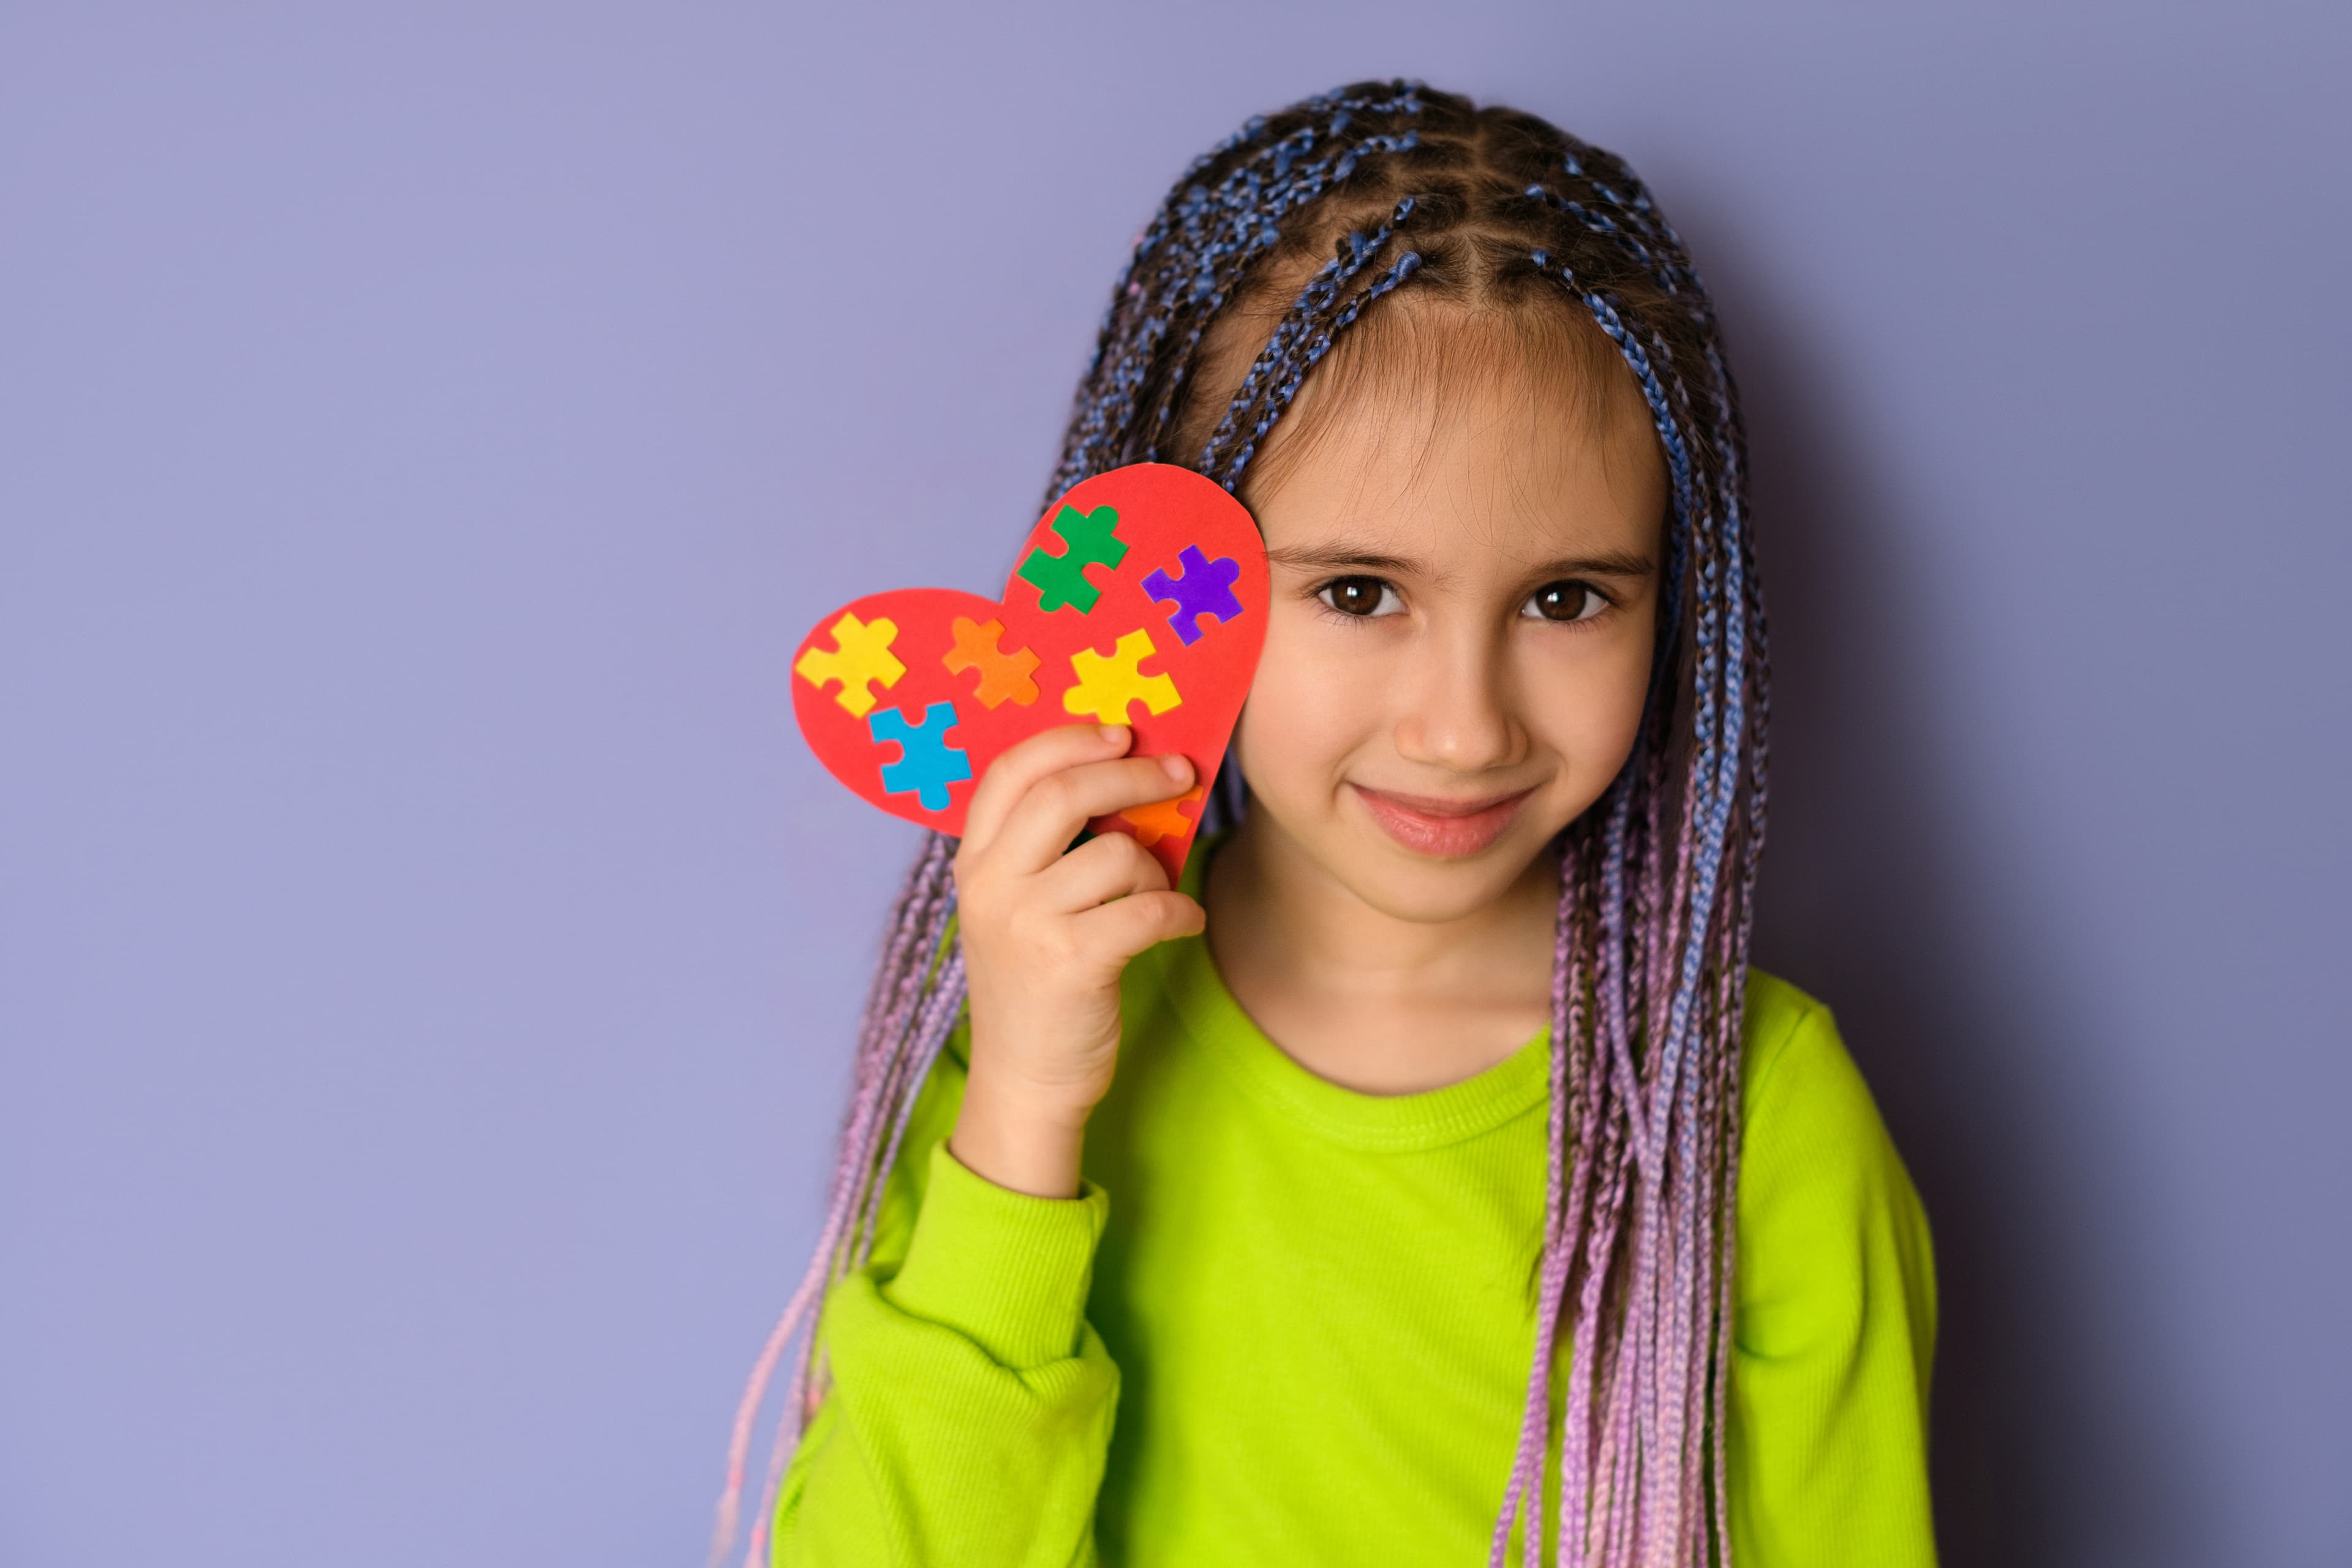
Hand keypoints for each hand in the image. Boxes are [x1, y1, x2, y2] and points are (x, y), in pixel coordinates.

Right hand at [947, 723, 1202, 1197]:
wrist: (1027, 1082)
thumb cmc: (1037, 985)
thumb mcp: (1018, 907)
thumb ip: (1047, 847)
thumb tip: (1126, 774)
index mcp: (974, 862)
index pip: (1010, 770)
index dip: (1067, 739)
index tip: (1120, 732)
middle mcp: (990, 885)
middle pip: (1064, 793)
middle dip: (1133, 774)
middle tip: (1178, 773)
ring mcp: (1025, 924)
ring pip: (1117, 855)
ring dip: (1155, 871)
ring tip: (1157, 897)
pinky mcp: (1069, 963)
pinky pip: (1148, 910)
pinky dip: (1179, 913)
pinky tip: (1182, 925)